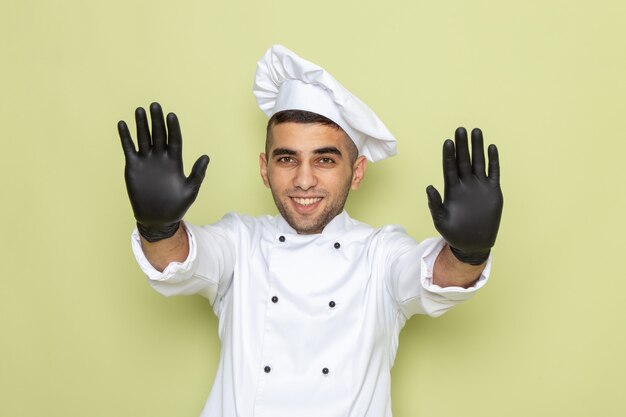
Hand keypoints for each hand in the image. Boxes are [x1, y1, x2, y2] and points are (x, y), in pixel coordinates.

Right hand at [118, 102, 209, 241]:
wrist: (158, 218)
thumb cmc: (177, 205)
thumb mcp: (190, 190)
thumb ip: (197, 173)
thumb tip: (206, 156)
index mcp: (175, 161)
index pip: (175, 139)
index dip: (173, 128)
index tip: (172, 115)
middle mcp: (161, 157)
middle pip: (159, 134)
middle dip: (157, 120)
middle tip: (155, 105)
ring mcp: (146, 160)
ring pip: (144, 138)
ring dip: (141, 124)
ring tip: (140, 110)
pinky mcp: (134, 166)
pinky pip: (129, 148)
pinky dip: (125, 137)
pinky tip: (122, 124)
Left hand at [426, 127, 502, 264]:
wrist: (472, 243)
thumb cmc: (454, 232)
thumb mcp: (441, 220)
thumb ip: (435, 203)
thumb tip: (429, 187)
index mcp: (452, 189)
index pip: (450, 167)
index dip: (449, 155)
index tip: (448, 142)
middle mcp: (465, 184)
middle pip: (464, 160)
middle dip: (462, 145)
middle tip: (460, 129)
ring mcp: (479, 186)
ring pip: (478, 162)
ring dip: (478, 147)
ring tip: (476, 131)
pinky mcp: (492, 190)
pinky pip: (493, 172)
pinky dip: (493, 161)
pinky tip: (492, 147)